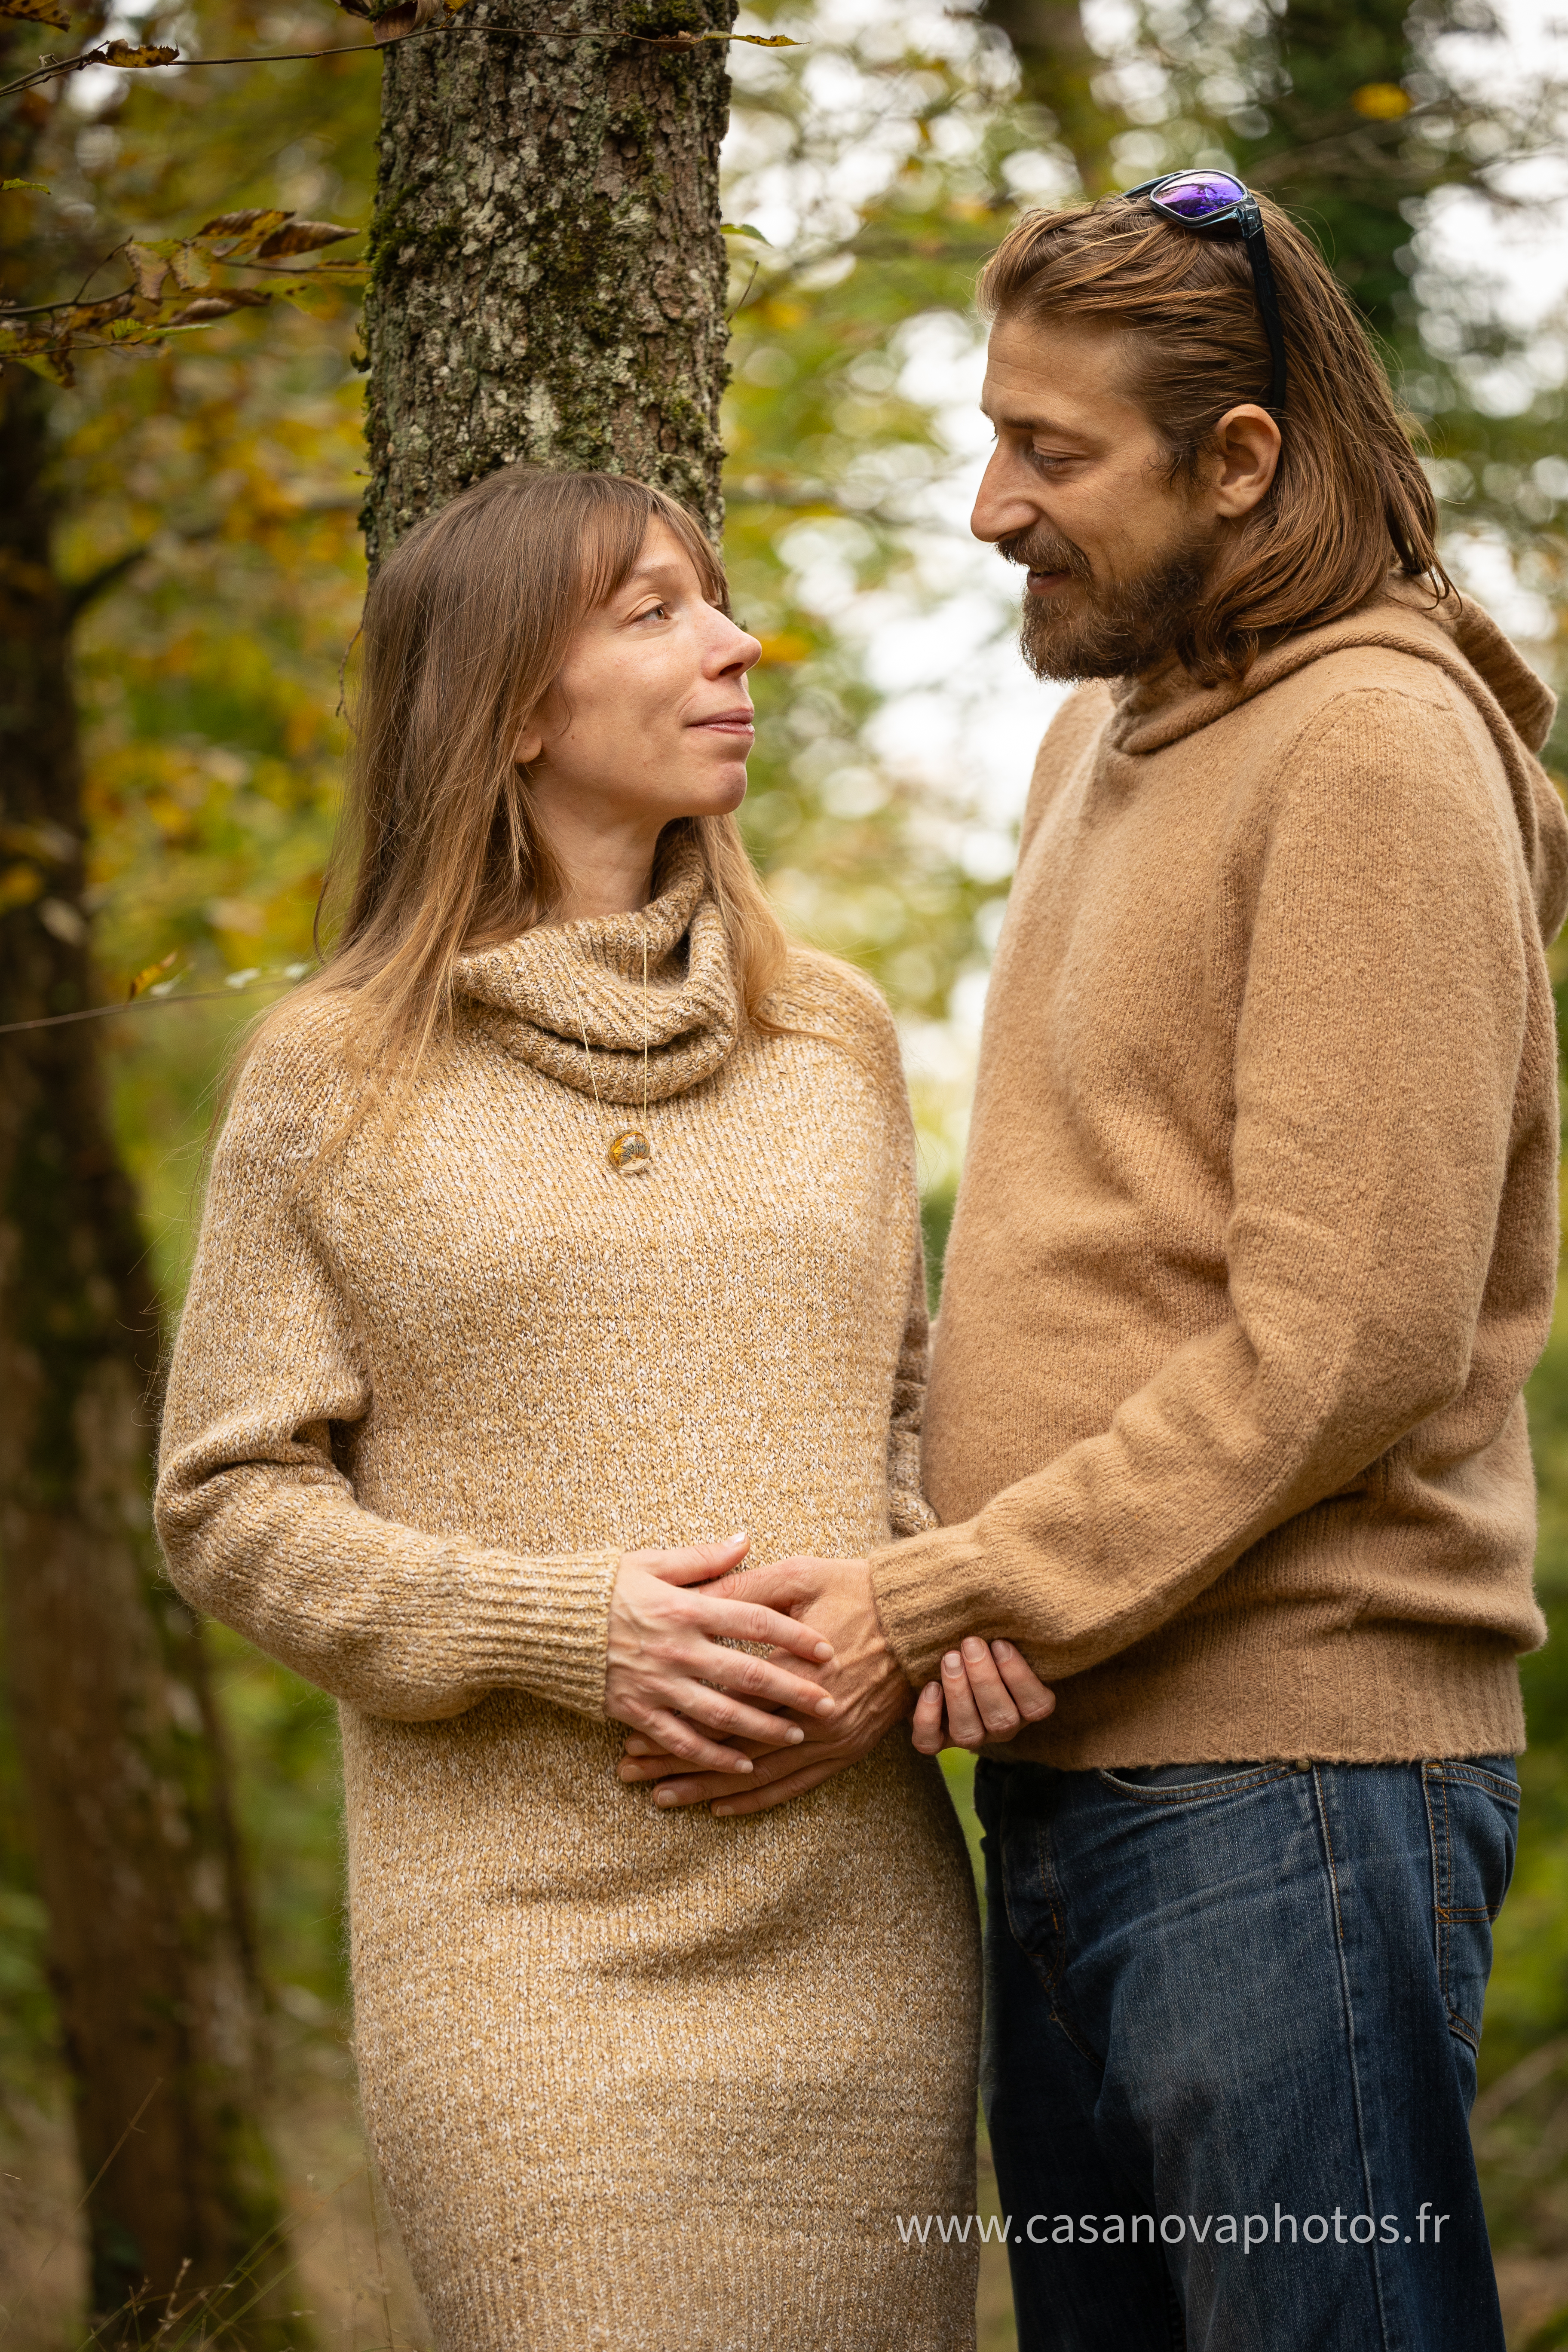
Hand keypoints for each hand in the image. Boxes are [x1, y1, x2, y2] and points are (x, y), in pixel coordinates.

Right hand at [605, 1533, 838, 1774]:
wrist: (543, 1621)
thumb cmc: (602, 1587)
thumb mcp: (651, 1561)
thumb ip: (703, 1558)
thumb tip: (746, 1540)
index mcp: (686, 1608)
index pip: (755, 1620)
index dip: (795, 1636)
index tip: (827, 1650)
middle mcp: (677, 1649)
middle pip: (748, 1673)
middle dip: (793, 1691)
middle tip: (829, 1704)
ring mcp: (657, 1683)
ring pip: (721, 1713)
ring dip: (763, 1728)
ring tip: (796, 1736)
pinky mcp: (636, 1710)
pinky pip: (681, 1740)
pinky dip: (713, 1756)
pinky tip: (742, 1765)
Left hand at [617, 1554, 911, 1816]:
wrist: (919, 1618)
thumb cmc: (856, 1588)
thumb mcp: (796, 1577)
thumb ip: (742, 1594)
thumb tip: (692, 1601)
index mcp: (789, 1670)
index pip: (717, 1707)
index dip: (672, 1723)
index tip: (628, 1733)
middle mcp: (807, 1715)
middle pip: (728, 1748)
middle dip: (674, 1762)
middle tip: (629, 1773)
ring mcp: (829, 1739)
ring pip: (756, 1774)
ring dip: (706, 1788)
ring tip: (662, 1797)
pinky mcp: (846, 1750)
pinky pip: (795, 1784)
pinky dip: (756, 1799)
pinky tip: (723, 1808)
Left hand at [910, 1638, 1054, 1754]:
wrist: (936, 1656)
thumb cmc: (976, 1640)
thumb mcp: (997, 1635)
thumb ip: (1006, 1627)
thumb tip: (1012, 1585)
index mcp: (1025, 1705)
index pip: (1037, 1705)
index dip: (1020, 1677)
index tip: (1001, 1643)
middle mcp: (1000, 1726)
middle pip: (1002, 1719)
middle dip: (986, 1680)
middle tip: (971, 1643)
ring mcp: (968, 1736)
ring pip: (969, 1733)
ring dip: (959, 1694)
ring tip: (949, 1658)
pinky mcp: (935, 1739)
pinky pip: (930, 1742)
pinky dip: (928, 1716)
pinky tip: (929, 1687)